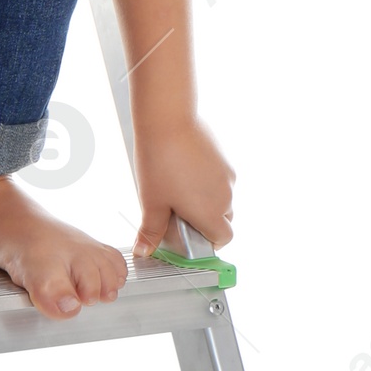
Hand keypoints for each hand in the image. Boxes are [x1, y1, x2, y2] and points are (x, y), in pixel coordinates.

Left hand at [132, 112, 234, 256]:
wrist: (167, 120)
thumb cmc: (159, 162)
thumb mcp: (151, 203)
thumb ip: (151, 231)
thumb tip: (144, 251)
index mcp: (211, 213)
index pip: (223, 238)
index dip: (207, 242)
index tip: (189, 236)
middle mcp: (226, 195)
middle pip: (223, 219)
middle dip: (205, 220)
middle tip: (177, 212)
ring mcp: (227, 175)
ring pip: (221, 198)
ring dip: (206, 200)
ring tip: (177, 189)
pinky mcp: (223, 158)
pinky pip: (219, 179)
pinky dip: (206, 182)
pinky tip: (183, 171)